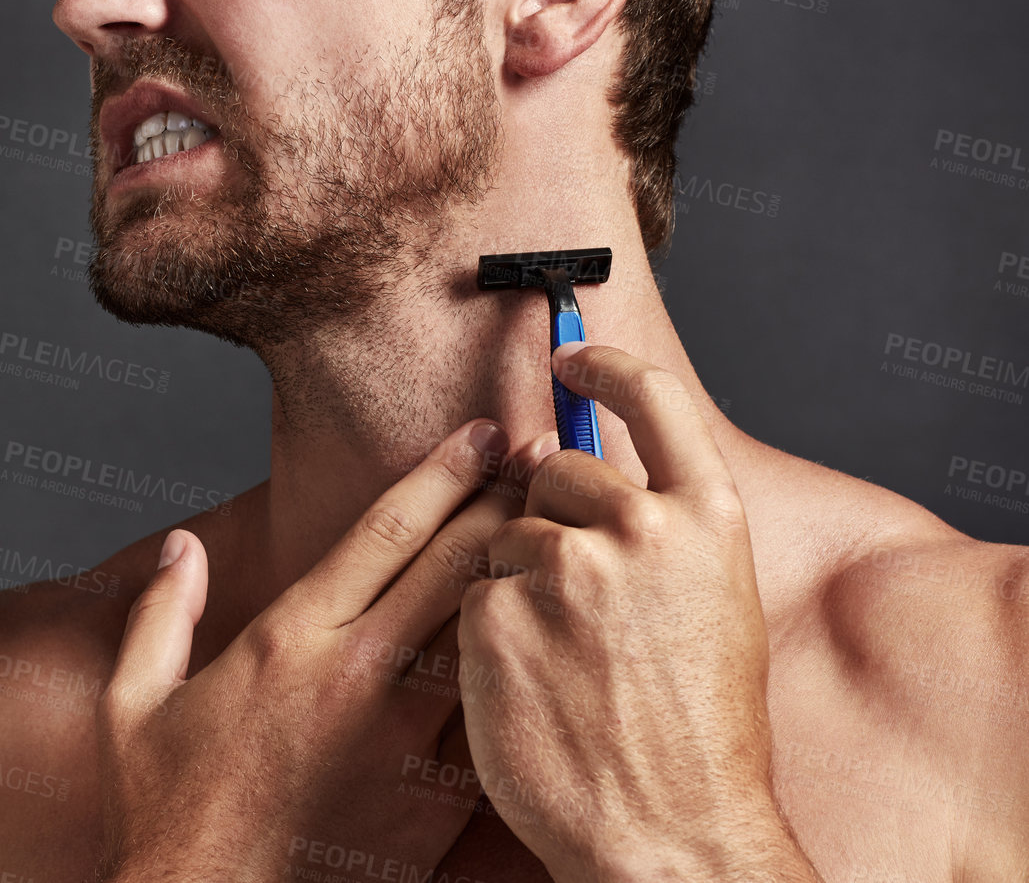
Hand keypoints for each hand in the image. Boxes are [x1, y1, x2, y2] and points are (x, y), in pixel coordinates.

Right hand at [96, 420, 522, 882]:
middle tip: (548, 456)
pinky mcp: (434, 804)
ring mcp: (405, 743)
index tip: (481, 432)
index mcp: (288, 640)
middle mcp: (357, 679)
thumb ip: (159, 615)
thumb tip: (182, 548)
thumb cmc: (167, 817)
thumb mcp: (133, 706)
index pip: (384, 532)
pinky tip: (565, 650)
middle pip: (455, 566)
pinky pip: (495, 725)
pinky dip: (529, 681)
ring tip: (573, 536)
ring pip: (491, 637)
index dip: (442, 472)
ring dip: (530, 579)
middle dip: (507, 500)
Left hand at [457, 343, 820, 882]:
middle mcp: (638, 528)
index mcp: (707, 522)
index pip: (653, 399)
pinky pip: (474, 596)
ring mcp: (563, 567)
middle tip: (572, 592)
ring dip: (517, 580)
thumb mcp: (713, 612)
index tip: (572, 354)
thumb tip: (594, 476)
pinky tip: (530, 682)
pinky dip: (490, 630)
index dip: (607, 366)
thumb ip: (662, 534)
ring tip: (564, 659)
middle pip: (554, 468)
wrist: (671, 833)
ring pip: (504, 536)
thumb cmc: (699, 738)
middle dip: (547, 512)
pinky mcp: (496, 612)